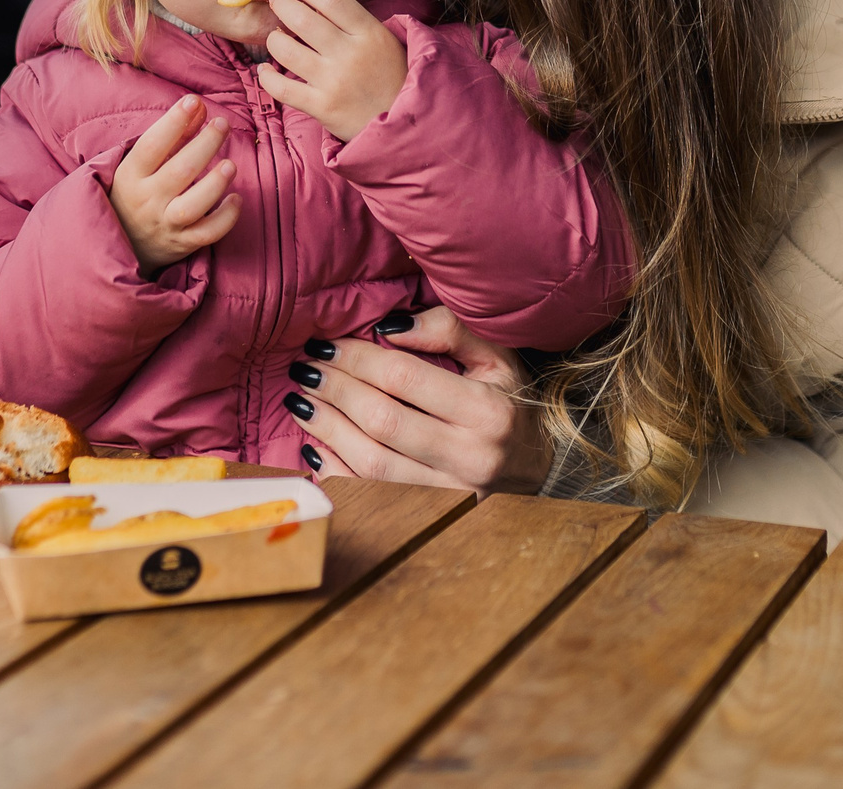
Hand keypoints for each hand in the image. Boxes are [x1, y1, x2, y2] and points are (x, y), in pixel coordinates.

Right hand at [109, 95, 241, 272]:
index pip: (151, 145)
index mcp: (131, 175)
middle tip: (222, 124)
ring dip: (214, 184)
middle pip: (179, 172)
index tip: (193, 101)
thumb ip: (174, 134)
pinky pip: (207, 234)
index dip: (173, 122)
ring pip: (191, 207)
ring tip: (231, 165)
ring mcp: (164, 224)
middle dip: (204, 145)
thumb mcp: (143, 163)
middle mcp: (146, 200)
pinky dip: (225, 218)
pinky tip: (236, 199)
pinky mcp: (181, 244)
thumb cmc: (136, 192)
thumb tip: (198, 105)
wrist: (120, 243)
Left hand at [254, 0, 407, 140]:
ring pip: (286, 50)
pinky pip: (282, 88)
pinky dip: (267, 77)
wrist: (402, 121)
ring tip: (276, 36)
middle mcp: (350, 54)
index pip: (332, 0)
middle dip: (282, 4)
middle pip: (303, 19)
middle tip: (276, 1)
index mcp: (369, 33)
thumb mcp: (383, 41)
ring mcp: (334, 82)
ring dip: (273, 39)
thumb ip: (354, 22)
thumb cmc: (390, 76)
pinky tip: (266, 70)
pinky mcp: (322, 107)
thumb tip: (314, 0)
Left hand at [290, 305, 548, 494]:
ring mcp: (450, 494)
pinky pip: (371, 496)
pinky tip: (313, 446)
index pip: (404, 379)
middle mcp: (470, 457)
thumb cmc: (512, 401)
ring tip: (300, 401)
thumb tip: (388, 327)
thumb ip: (449, 329)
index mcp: (487, 411)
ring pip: (371, 464)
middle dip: (334, 390)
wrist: (542, 467)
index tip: (327, 343)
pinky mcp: (433, 515)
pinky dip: (335, 471)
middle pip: (382, 421)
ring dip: (326, 429)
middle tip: (305, 368)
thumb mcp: (498, 355)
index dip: (357, 358)